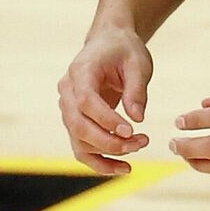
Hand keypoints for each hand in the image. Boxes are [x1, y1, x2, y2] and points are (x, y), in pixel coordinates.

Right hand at [57, 26, 152, 174]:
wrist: (109, 43)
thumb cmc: (124, 50)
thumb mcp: (138, 63)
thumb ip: (136, 89)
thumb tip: (138, 119)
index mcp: (81, 71)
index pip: (86, 101)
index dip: (106, 119)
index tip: (131, 130)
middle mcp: (67, 92)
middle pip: (78, 126)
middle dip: (109, 141)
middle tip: (141, 142)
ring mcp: (68, 108)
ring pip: (78, 142)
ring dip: (108, 152)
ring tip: (139, 147)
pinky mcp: (76, 121)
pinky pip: (82, 147)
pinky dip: (100, 161)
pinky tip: (123, 168)